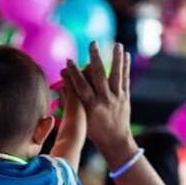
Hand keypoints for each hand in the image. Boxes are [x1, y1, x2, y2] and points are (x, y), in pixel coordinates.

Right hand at [62, 42, 134, 165]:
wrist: (115, 141)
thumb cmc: (92, 130)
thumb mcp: (80, 118)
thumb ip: (70, 101)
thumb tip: (59, 85)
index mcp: (90, 106)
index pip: (80, 85)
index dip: (73, 72)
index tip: (68, 60)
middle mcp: (104, 100)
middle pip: (98, 75)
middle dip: (95, 58)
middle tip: (92, 44)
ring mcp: (116, 98)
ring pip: (115, 75)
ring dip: (116, 58)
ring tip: (117, 44)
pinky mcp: (125, 97)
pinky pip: (125, 79)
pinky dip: (125, 66)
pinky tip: (126, 54)